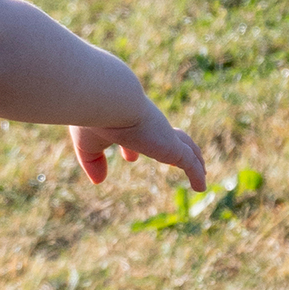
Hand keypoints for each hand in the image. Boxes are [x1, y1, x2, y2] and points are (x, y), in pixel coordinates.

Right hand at [69, 104, 204, 191]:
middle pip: (165, 136)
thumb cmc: (94, 119)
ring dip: (193, 158)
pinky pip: (189, 163)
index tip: (130, 157)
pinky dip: (196, 174)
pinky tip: (201, 187)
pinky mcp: (171, 146)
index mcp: (127, 121)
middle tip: (174, 160)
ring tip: (201, 170)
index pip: (133, 135)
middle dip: (171, 148)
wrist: (109, 102)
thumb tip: (99, 181)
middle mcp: (148, 125)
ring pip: (184, 146)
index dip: (130, 148)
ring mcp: (162, 135)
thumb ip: (93, 162)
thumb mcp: (87, 144)